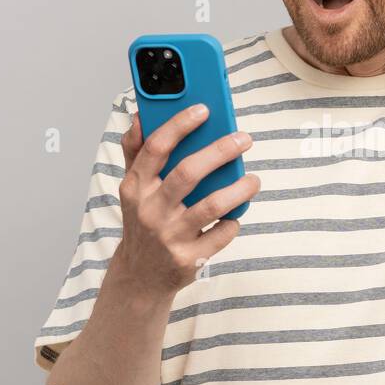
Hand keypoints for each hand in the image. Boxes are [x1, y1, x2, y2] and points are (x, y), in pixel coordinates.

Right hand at [110, 103, 259, 296]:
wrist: (140, 275)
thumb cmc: (143, 221)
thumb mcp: (132, 187)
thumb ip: (135, 150)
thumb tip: (141, 115)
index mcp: (135, 186)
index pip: (155, 147)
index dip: (180, 125)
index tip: (204, 109)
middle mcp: (150, 210)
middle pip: (188, 173)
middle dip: (220, 151)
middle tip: (244, 140)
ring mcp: (169, 236)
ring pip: (211, 205)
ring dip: (239, 189)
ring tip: (252, 180)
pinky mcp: (188, 258)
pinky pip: (221, 234)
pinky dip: (234, 221)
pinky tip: (237, 213)